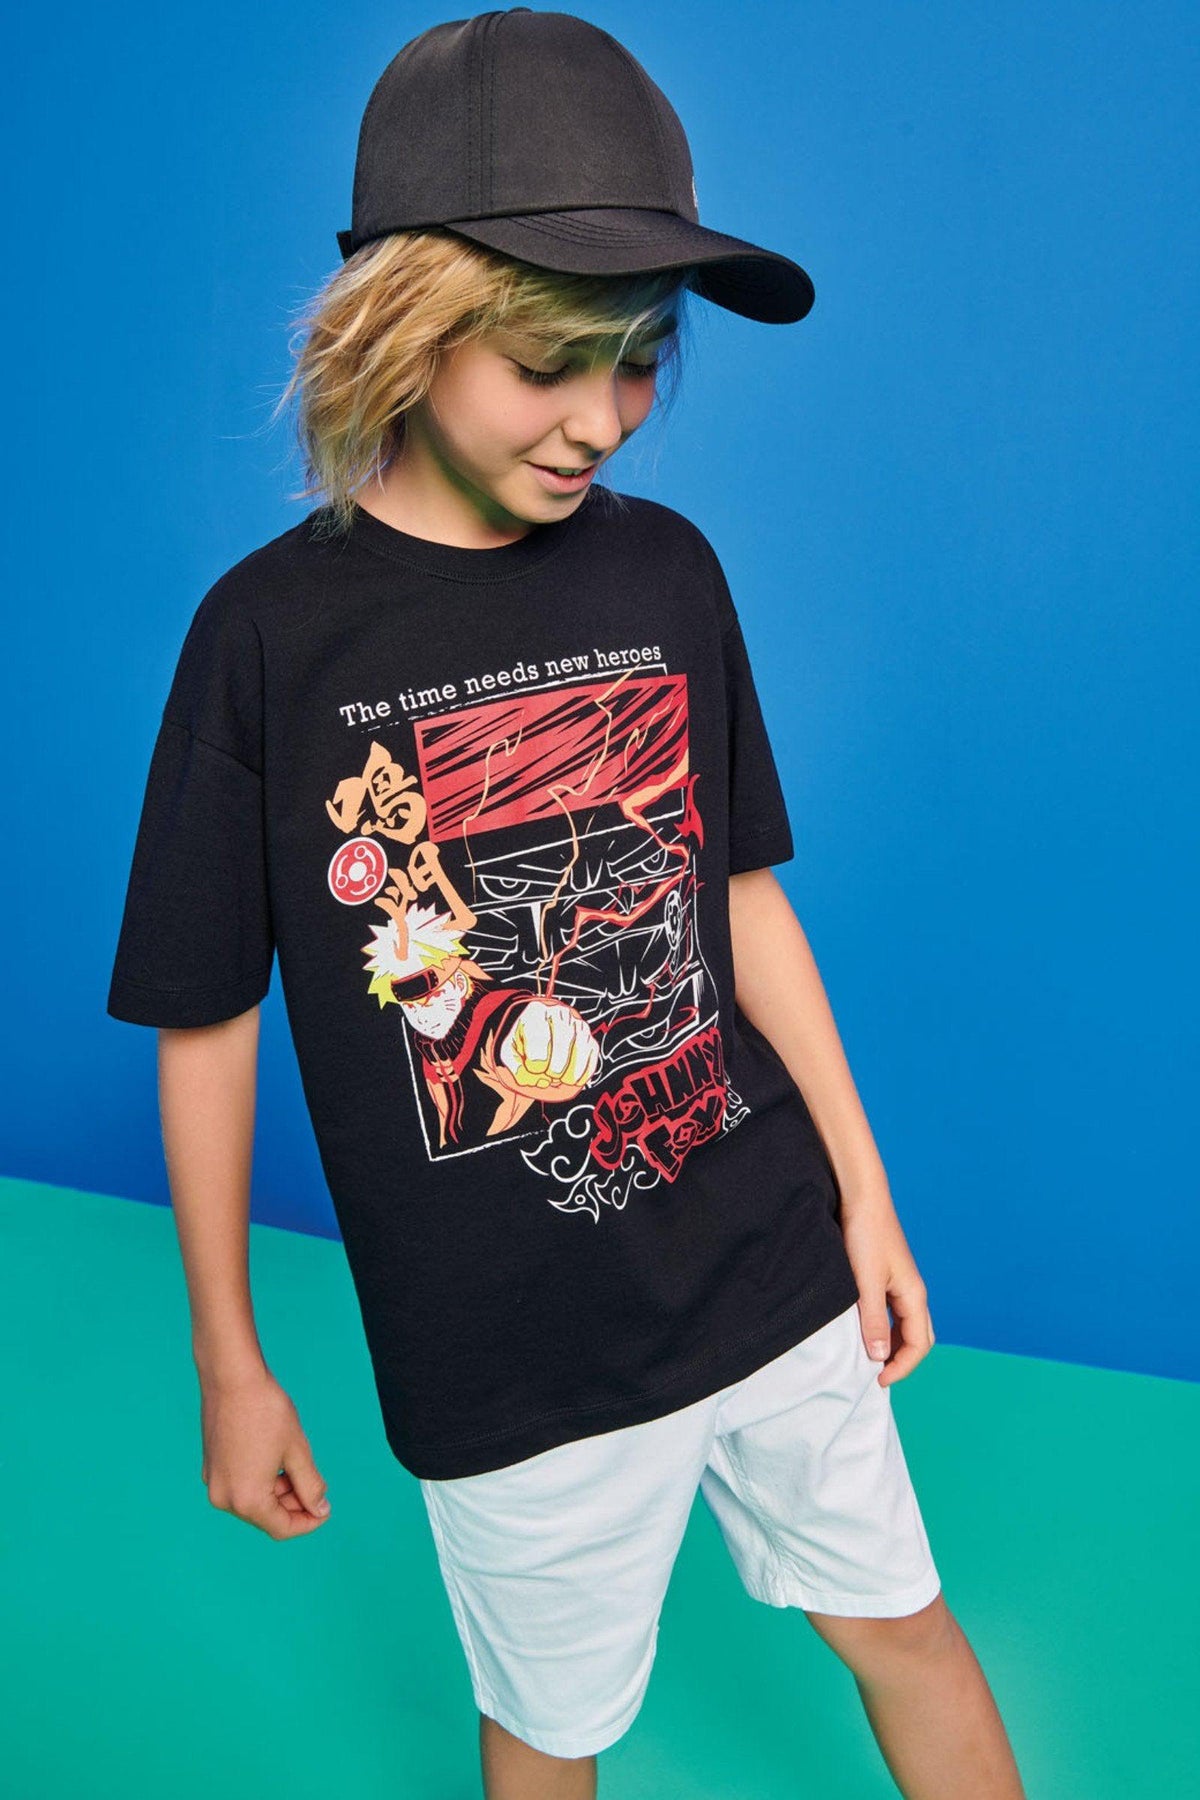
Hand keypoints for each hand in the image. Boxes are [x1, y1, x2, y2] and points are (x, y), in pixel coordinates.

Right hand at [200, 1367, 331, 1538]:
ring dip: (278, 1491)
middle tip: (315, 1483)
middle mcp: (224, 1497)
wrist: (232, 1377)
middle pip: (266, 1516)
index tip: (326, 1509)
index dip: (308, 1522)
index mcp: (246, 1499)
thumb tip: (320, 1509)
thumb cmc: (266, 1411)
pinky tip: (276, 1457)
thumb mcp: (297, 1451)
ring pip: (253, 1500)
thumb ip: (311, 1486)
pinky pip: (240, 1485)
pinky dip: (261, 1480)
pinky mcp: (211, 1466)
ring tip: (296, 1463)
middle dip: (294, 1504)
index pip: (282, 1528)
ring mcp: (213, 1482)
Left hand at [498, 999, 598, 1093]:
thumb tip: (541, 1081)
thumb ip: (517, 1069)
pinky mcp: (589, 1036)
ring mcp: (576, 1023)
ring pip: (581, 1045)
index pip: (539, 1036)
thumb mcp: (510, 1052)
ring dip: (572, 1070)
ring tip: (561, 1080)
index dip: (537, 1060)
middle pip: (564, 1039)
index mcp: (535, 1012)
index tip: (534, 1070)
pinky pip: (593, 1052)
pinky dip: (585, 1070)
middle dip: (557, 1065)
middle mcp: (559, 1013)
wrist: (537, 1031)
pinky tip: (574, 1080)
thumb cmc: (523, 1043)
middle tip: (550, 1077)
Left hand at [839, 1190, 934, 1388]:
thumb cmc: (865, 1234)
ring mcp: (900, 1282)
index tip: (877, 1381)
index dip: (902, 1368)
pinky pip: (892, 1311)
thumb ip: (873, 1320)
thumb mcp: (865, 1282)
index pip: (920, 1345)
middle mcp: (912, 1291)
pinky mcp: (886, 1274)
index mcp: (913, 1295)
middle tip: (876, 1376)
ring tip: (869, 1359)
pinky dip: (884, 1328)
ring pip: (906, 1325)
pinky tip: (864, 1330)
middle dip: (902, 1360)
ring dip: (893, 1345)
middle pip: (918, 1337)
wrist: (861, 1196)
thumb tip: (881, 1357)